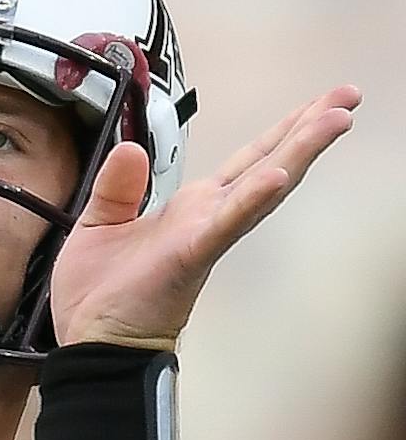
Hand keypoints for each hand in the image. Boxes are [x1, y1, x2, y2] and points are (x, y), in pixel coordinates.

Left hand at [49, 85, 360, 349]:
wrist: (90, 343)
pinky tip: (277, 176)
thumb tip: (131, 147)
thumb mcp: (98, 224)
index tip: (318, 103)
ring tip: (333, 120)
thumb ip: (117, 186)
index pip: (245, 162)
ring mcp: (204, 236)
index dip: (281, 132)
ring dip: (296, 153)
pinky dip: (251, 200)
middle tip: (349, 97)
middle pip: (266, 165)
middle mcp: (208, 219)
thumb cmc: (99, 295)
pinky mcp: (190, 256)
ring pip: (259, 188)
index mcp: (190, 209)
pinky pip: (225, 225)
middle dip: (307, 131)